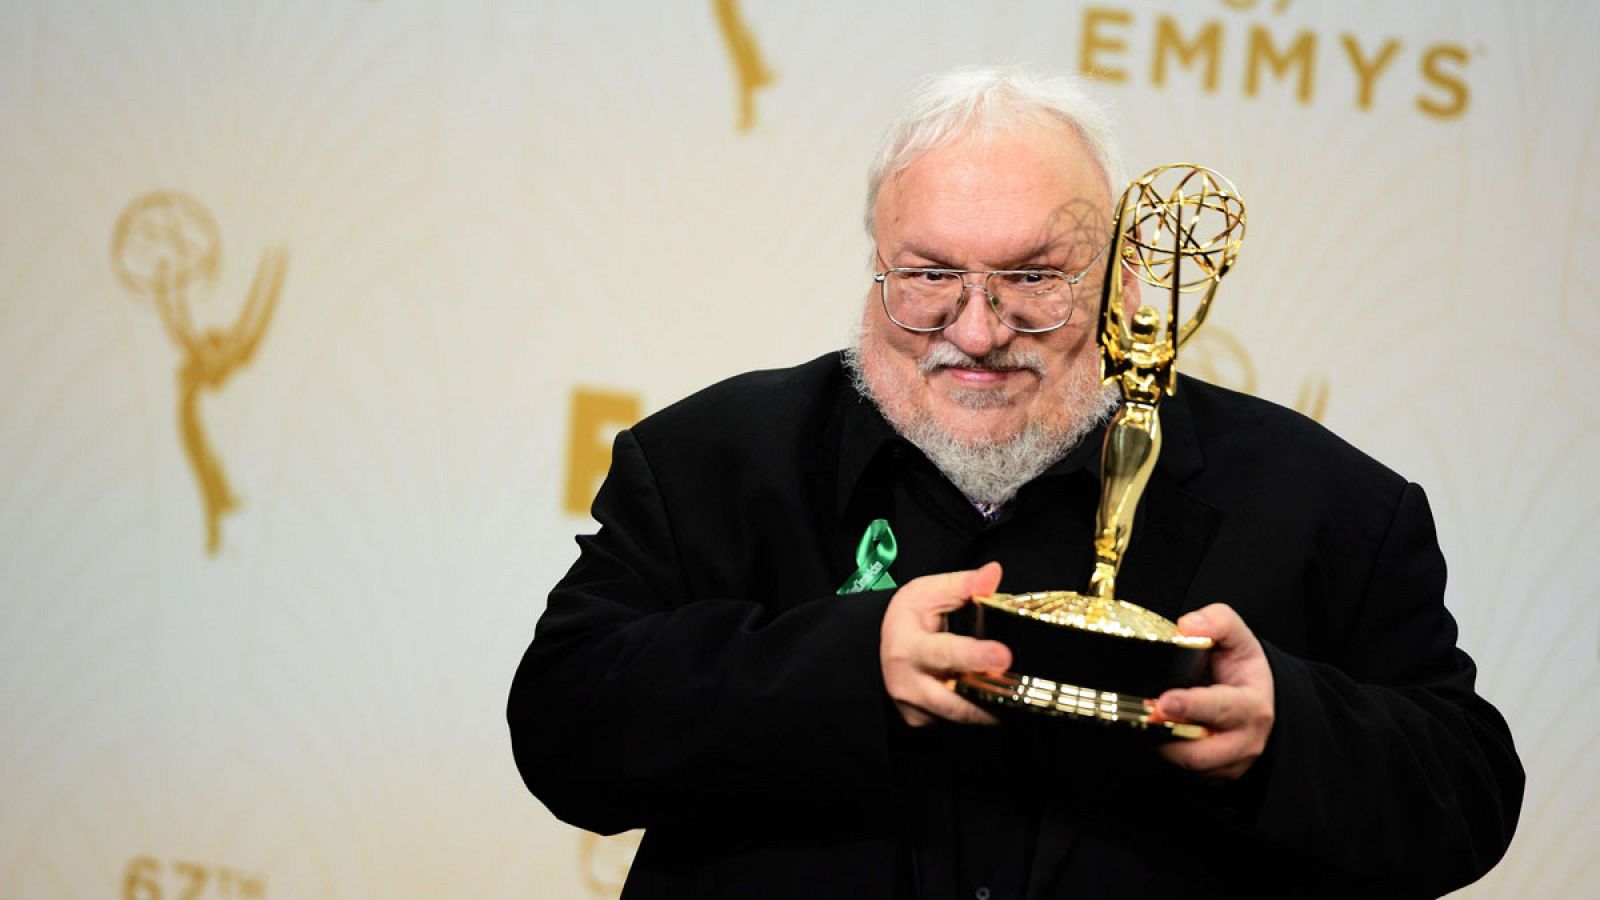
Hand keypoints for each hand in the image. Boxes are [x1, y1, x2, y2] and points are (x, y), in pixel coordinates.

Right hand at [880, 562, 1012, 726]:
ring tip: (1020, 694)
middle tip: (1023, 690)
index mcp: (907, 647)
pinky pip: (959, 722)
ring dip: (992, 708)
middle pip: (955, 702)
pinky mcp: (923, 722)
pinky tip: (998, 699)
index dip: (975, 656)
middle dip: (990, 698)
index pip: (944, 653)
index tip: (1003, 656)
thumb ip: (963, 585)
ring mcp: (915, 708)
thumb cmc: (908, 618)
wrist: (882, 647)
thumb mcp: (927, 592)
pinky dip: (981, 712)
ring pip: (962, 717)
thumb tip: (994, 572)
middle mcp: (907, 684)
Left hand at [1152, 603, 1274, 779]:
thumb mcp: (1239, 638)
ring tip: (1139, 726)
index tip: (1164, 701)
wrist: (1258, 701)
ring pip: (1187, 768)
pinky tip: (1148, 738)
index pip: (1221, 709)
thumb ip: (1217, 622)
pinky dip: (1163, 759)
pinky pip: (1183, 776)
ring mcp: (1228, 763)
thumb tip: (1188, 627)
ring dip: (1160, 749)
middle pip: (1200, 752)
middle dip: (1167, 738)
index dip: (1191, 706)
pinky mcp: (1213, 776)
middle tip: (1142, 718)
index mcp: (1251, 706)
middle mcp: (1243, 740)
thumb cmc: (1243, 670)